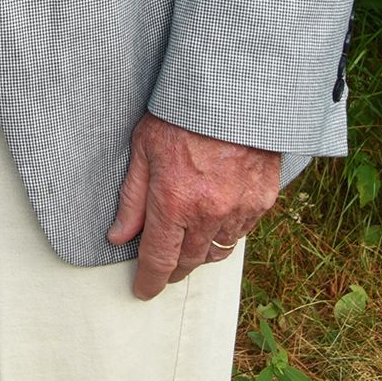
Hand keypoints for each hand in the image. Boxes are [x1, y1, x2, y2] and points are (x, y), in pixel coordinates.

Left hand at [107, 111, 279, 300]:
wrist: (234, 90)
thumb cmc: (181, 113)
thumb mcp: (143, 148)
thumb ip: (132, 197)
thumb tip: (118, 236)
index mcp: (174, 201)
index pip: (159, 259)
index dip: (149, 281)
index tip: (143, 290)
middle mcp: (209, 213)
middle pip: (189, 261)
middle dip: (173, 269)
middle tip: (162, 269)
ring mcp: (240, 208)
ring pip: (217, 251)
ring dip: (200, 253)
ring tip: (188, 245)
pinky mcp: (263, 200)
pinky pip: (241, 231)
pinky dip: (226, 232)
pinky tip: (215, 220)